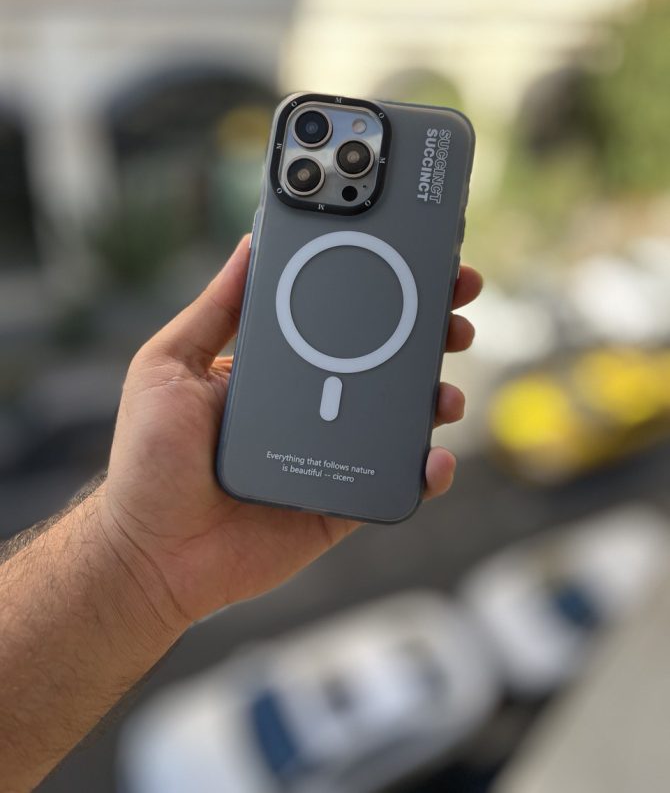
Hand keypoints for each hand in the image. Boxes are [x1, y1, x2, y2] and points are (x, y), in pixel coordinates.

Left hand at [100, 235, 482, 629]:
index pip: (338, 321)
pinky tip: (435, 459)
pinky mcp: (342, 501)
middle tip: (455, 314)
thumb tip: (250, 242)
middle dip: (427, 334)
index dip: (379, 292)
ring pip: (399, 419)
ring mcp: (331, 454)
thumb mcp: (169, 364)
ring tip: (446, 390)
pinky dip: (426, 471)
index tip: (416, 263)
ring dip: (436, 397)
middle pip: (382, 363)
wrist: (150, 554)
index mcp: (277, 369)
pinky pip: (394, 481)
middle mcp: (312, 406)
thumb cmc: (150, 459)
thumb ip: (214, 308)